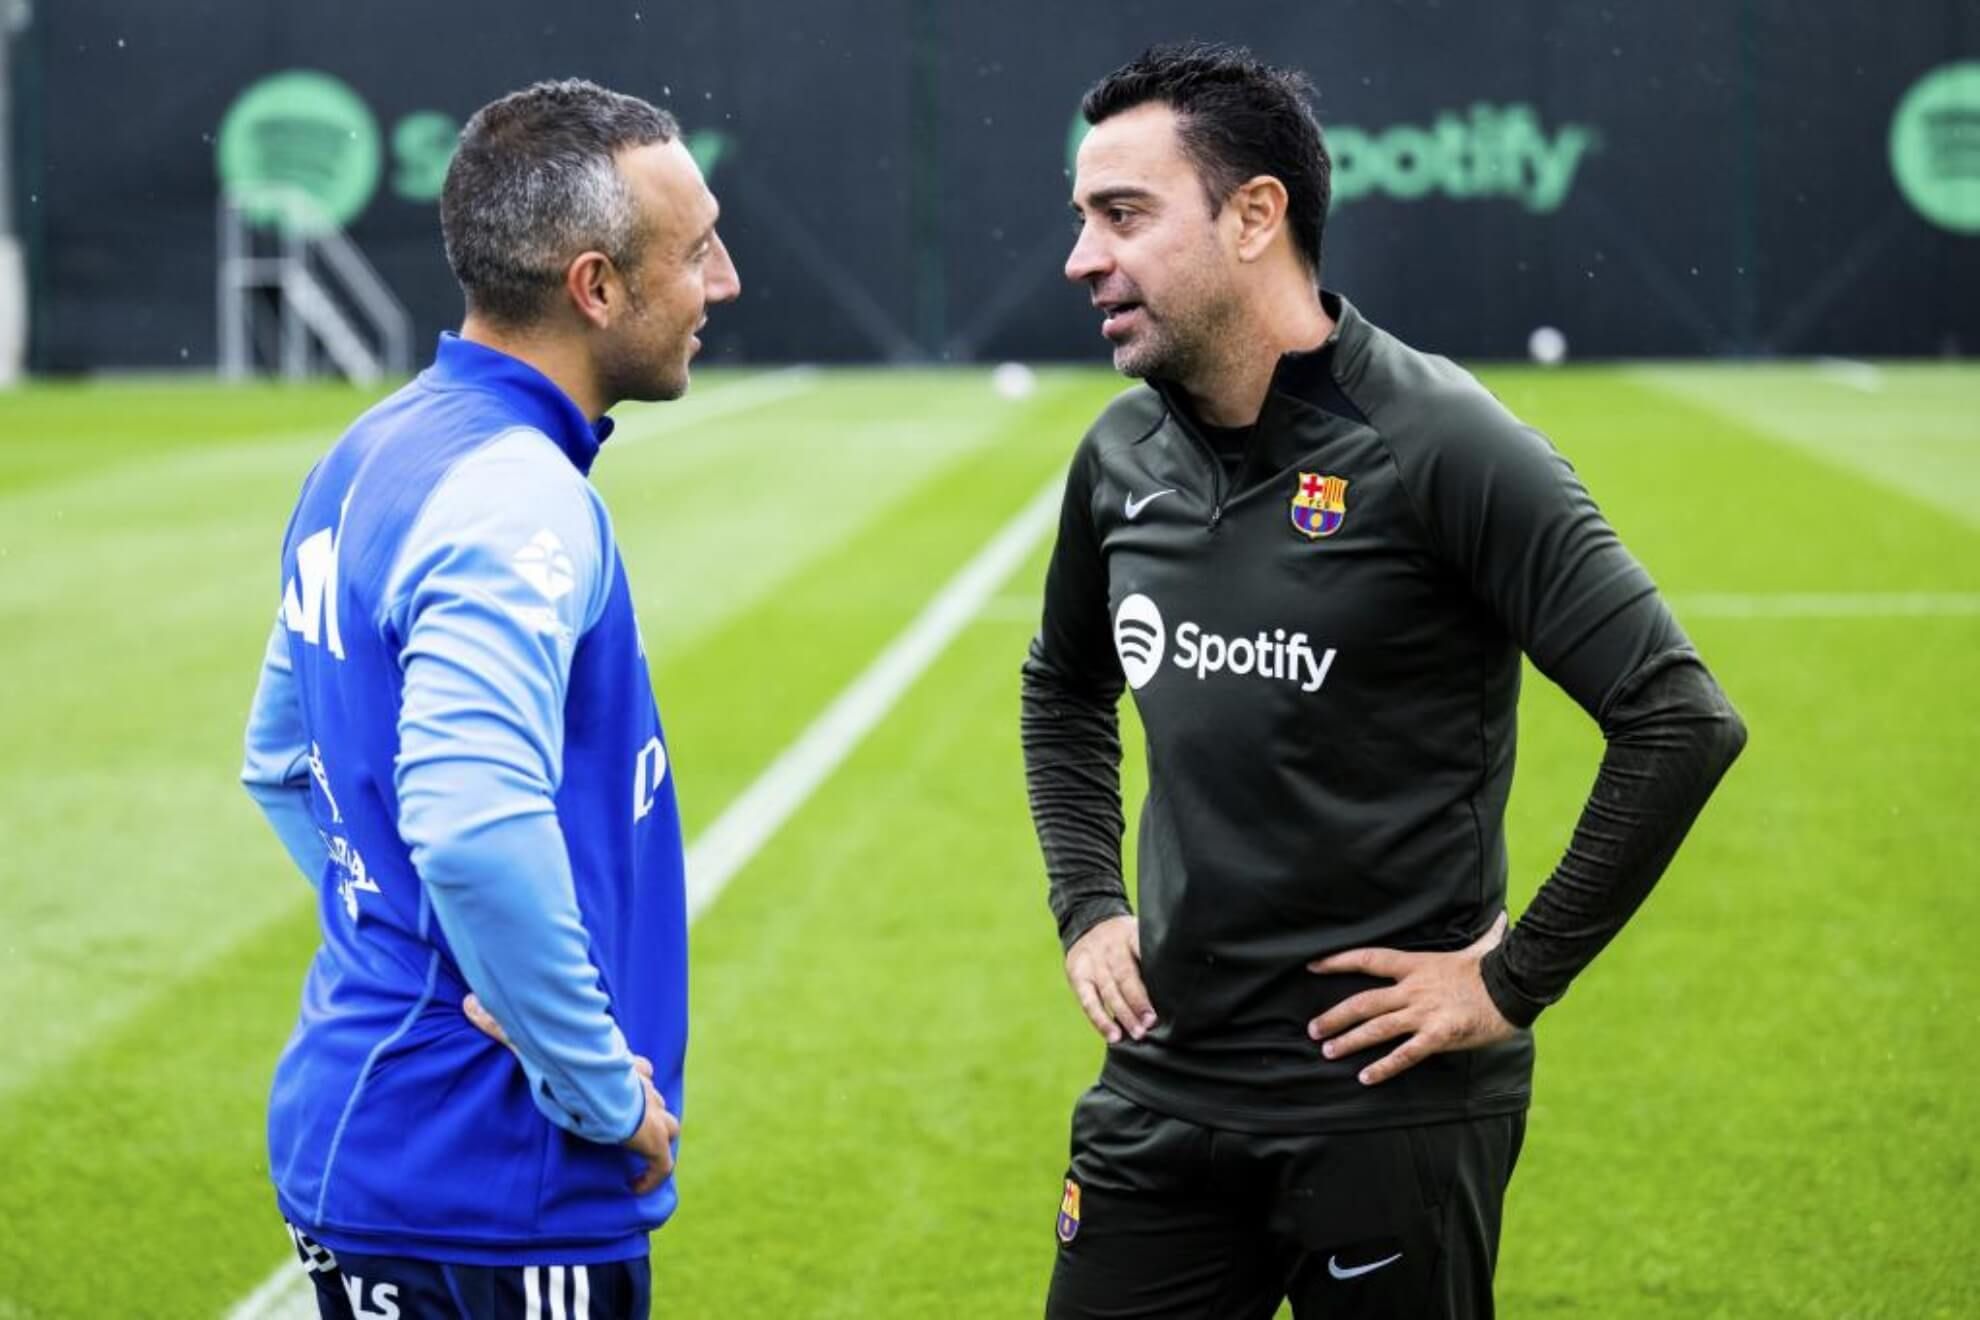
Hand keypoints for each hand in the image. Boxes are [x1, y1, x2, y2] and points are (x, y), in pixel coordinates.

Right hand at [465, 995, 674, 1188]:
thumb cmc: (566, 1062)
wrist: (592, 1083)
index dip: (634, 1076)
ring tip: (635, 1152)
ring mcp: (650, 1114)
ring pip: (667, 1124)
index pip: (639, 1069)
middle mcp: (639, 1089)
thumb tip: (466, 1001)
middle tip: (629, 1128)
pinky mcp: (652, 1139)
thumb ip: (501, 1027)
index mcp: (619, 1066)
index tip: (625, 1085)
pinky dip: (653, 1176)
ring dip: (655, 1137)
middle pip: (654, 1097)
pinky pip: (662, 1164)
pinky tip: (636, 1188)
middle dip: (647, 1108)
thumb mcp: (532, 1042)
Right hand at [1064, 914, 1156, 1042]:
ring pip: (1109, 991)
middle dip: (1138, 1000)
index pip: (1143, 950)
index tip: (1168, 992)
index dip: (1155, 970)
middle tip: (1151, 1022)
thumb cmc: (1125, 941)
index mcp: (1131, 935)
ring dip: (1123, 1014)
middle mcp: (1110, 948)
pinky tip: (1113, 1036)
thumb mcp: (1140, 934)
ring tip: (1138, 1033)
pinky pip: (1089, 1002)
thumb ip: (1155, 955)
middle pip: (1124, 975)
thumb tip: (1183, 983)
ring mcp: (1092, 962)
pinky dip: (1101, 1021)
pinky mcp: (1078, 977)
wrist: (1088, 925)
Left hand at [1305, 912, 1515, 1085]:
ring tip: (1327, 1052)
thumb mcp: (1481, 948)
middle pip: (1364, 1001)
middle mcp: (1414, 989)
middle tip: (1312, 1029)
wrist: (1517, 987)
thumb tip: (1501, 917)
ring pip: (1377, 1028)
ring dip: (1349, 1041)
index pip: (1369, 959)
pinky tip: (1365, 1077)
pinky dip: (1383, 1067)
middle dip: (1335, 1016)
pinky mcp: (1439, 1035)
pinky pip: (1405, 1054)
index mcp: (1417, 965)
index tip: (1312, 965)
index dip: (1338, 961)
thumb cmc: (1497, 969)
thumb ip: (1484, 936)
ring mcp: (1425, 1013)